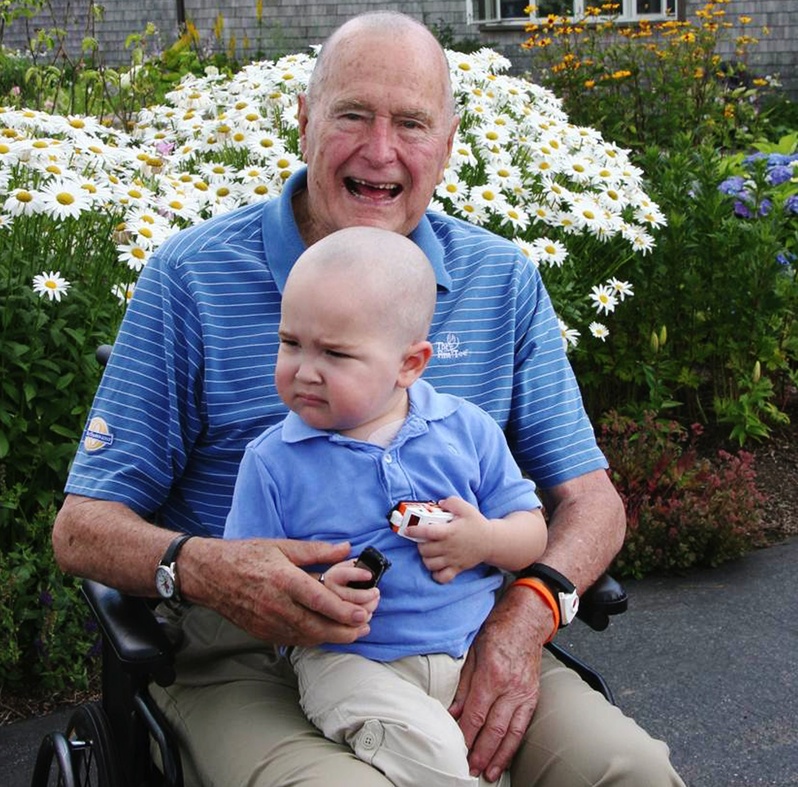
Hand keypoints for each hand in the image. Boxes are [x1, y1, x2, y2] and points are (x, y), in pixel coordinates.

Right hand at [182, 537, 379, 646]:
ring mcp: (269, 622)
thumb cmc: (246, 556)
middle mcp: (277, 605)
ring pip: (307, 637)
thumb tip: (346, 549)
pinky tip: (326, 634)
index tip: (364, 613)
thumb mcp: (282, 546)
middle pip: (318, 626)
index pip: (321, 601)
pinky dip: (314, 639)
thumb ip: (316, 551)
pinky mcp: (263, 632)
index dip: (345, 610)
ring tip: (353, 633)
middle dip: (346, 630)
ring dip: (333, 638)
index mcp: (284, 580)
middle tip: (366, 626)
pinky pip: (294, 640)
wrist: (210, 575)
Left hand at [414, 497, 488, 582]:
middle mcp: (449, 547)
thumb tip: (439, 503)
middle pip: (425, 550)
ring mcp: (452, 560)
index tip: (407, 530)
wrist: (491, 542)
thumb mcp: (466, 508)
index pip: (427, 532)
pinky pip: (442, 577)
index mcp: (449, 532)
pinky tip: (436, 566)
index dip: (414, 531)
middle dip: (420, 545)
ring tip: (429, 552)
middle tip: (423, 540)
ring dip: (425, 558)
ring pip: (430, 564)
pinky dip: (436, 574)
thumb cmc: (476, 524)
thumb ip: (451, 502)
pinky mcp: (457, 569)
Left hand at [450, 585, 550, 781]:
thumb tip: (451, 711)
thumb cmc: (497, 630)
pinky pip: (523, 727)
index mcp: (492, 674)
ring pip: (510, 733)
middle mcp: (510, 688)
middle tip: (467, 769)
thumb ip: (462, 683)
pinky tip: (504, 758)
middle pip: (493, 729)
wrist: (527, 620)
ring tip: (486, 773)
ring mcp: (524, 694)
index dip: (464, 734)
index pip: (475, 713)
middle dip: (479, 752)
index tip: (454, 748)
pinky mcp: (532, 697)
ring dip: (497, 756)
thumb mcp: (472, 651)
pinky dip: (512, 746)